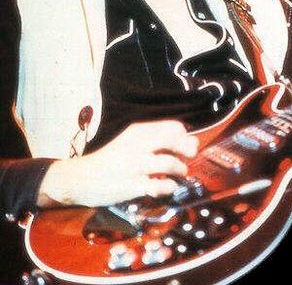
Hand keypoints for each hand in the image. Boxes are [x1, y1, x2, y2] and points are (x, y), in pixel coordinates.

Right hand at [37, 120, 197, 207]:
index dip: (185, 136)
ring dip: (180, 169)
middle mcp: (138, 144)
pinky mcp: (132, 185)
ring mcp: (135, 165)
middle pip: (174, 139)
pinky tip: (168, 186)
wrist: (81, 178)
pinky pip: (160, 185)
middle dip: (188, 149)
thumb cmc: (109, 159)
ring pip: (170, 163)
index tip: (186, 145)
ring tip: (179, 173)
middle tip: (188, 157)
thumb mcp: (130, 141)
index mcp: (137, 131)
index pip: (172, 127)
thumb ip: (156, 139)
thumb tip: (189, 142)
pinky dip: (169, 186)